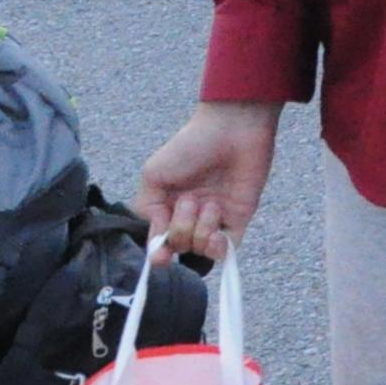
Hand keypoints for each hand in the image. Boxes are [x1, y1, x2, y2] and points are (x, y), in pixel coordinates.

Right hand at [137, 102, 279, 256]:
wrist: (231, 130)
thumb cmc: (190, 146)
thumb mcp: (153, 175)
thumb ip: (146, 208)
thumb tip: (156, 236)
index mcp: (167, 207)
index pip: (160, 241)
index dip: (158, 253)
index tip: (161, 254)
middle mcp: (190, 216)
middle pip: (180, 246)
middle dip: (181, 228)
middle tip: (189, 200)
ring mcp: (214, 218)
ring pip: (201, 249)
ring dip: (201, 231)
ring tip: (210, 204)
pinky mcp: (238, 217)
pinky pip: (228, 248)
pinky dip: (219, 249)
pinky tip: (217, 235)